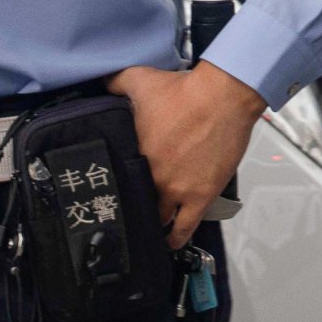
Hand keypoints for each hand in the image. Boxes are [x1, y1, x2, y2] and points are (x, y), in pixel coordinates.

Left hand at [112, 60, 265, 247]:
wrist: (222, 96)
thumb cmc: (185, 89)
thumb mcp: (139, 79)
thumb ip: (114, 84)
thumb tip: (100, 83)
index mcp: (134, 153)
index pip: (118, 181)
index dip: (115, 188)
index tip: (113, 191)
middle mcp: (152, 176)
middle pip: (136, 203)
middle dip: (134, 207)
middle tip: (132, 210)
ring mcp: (177, 189)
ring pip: (159, 221)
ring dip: (154, 226)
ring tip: (149, 232)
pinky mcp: (201, 195)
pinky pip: (185, 227)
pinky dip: (177, 238)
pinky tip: (171, 242)